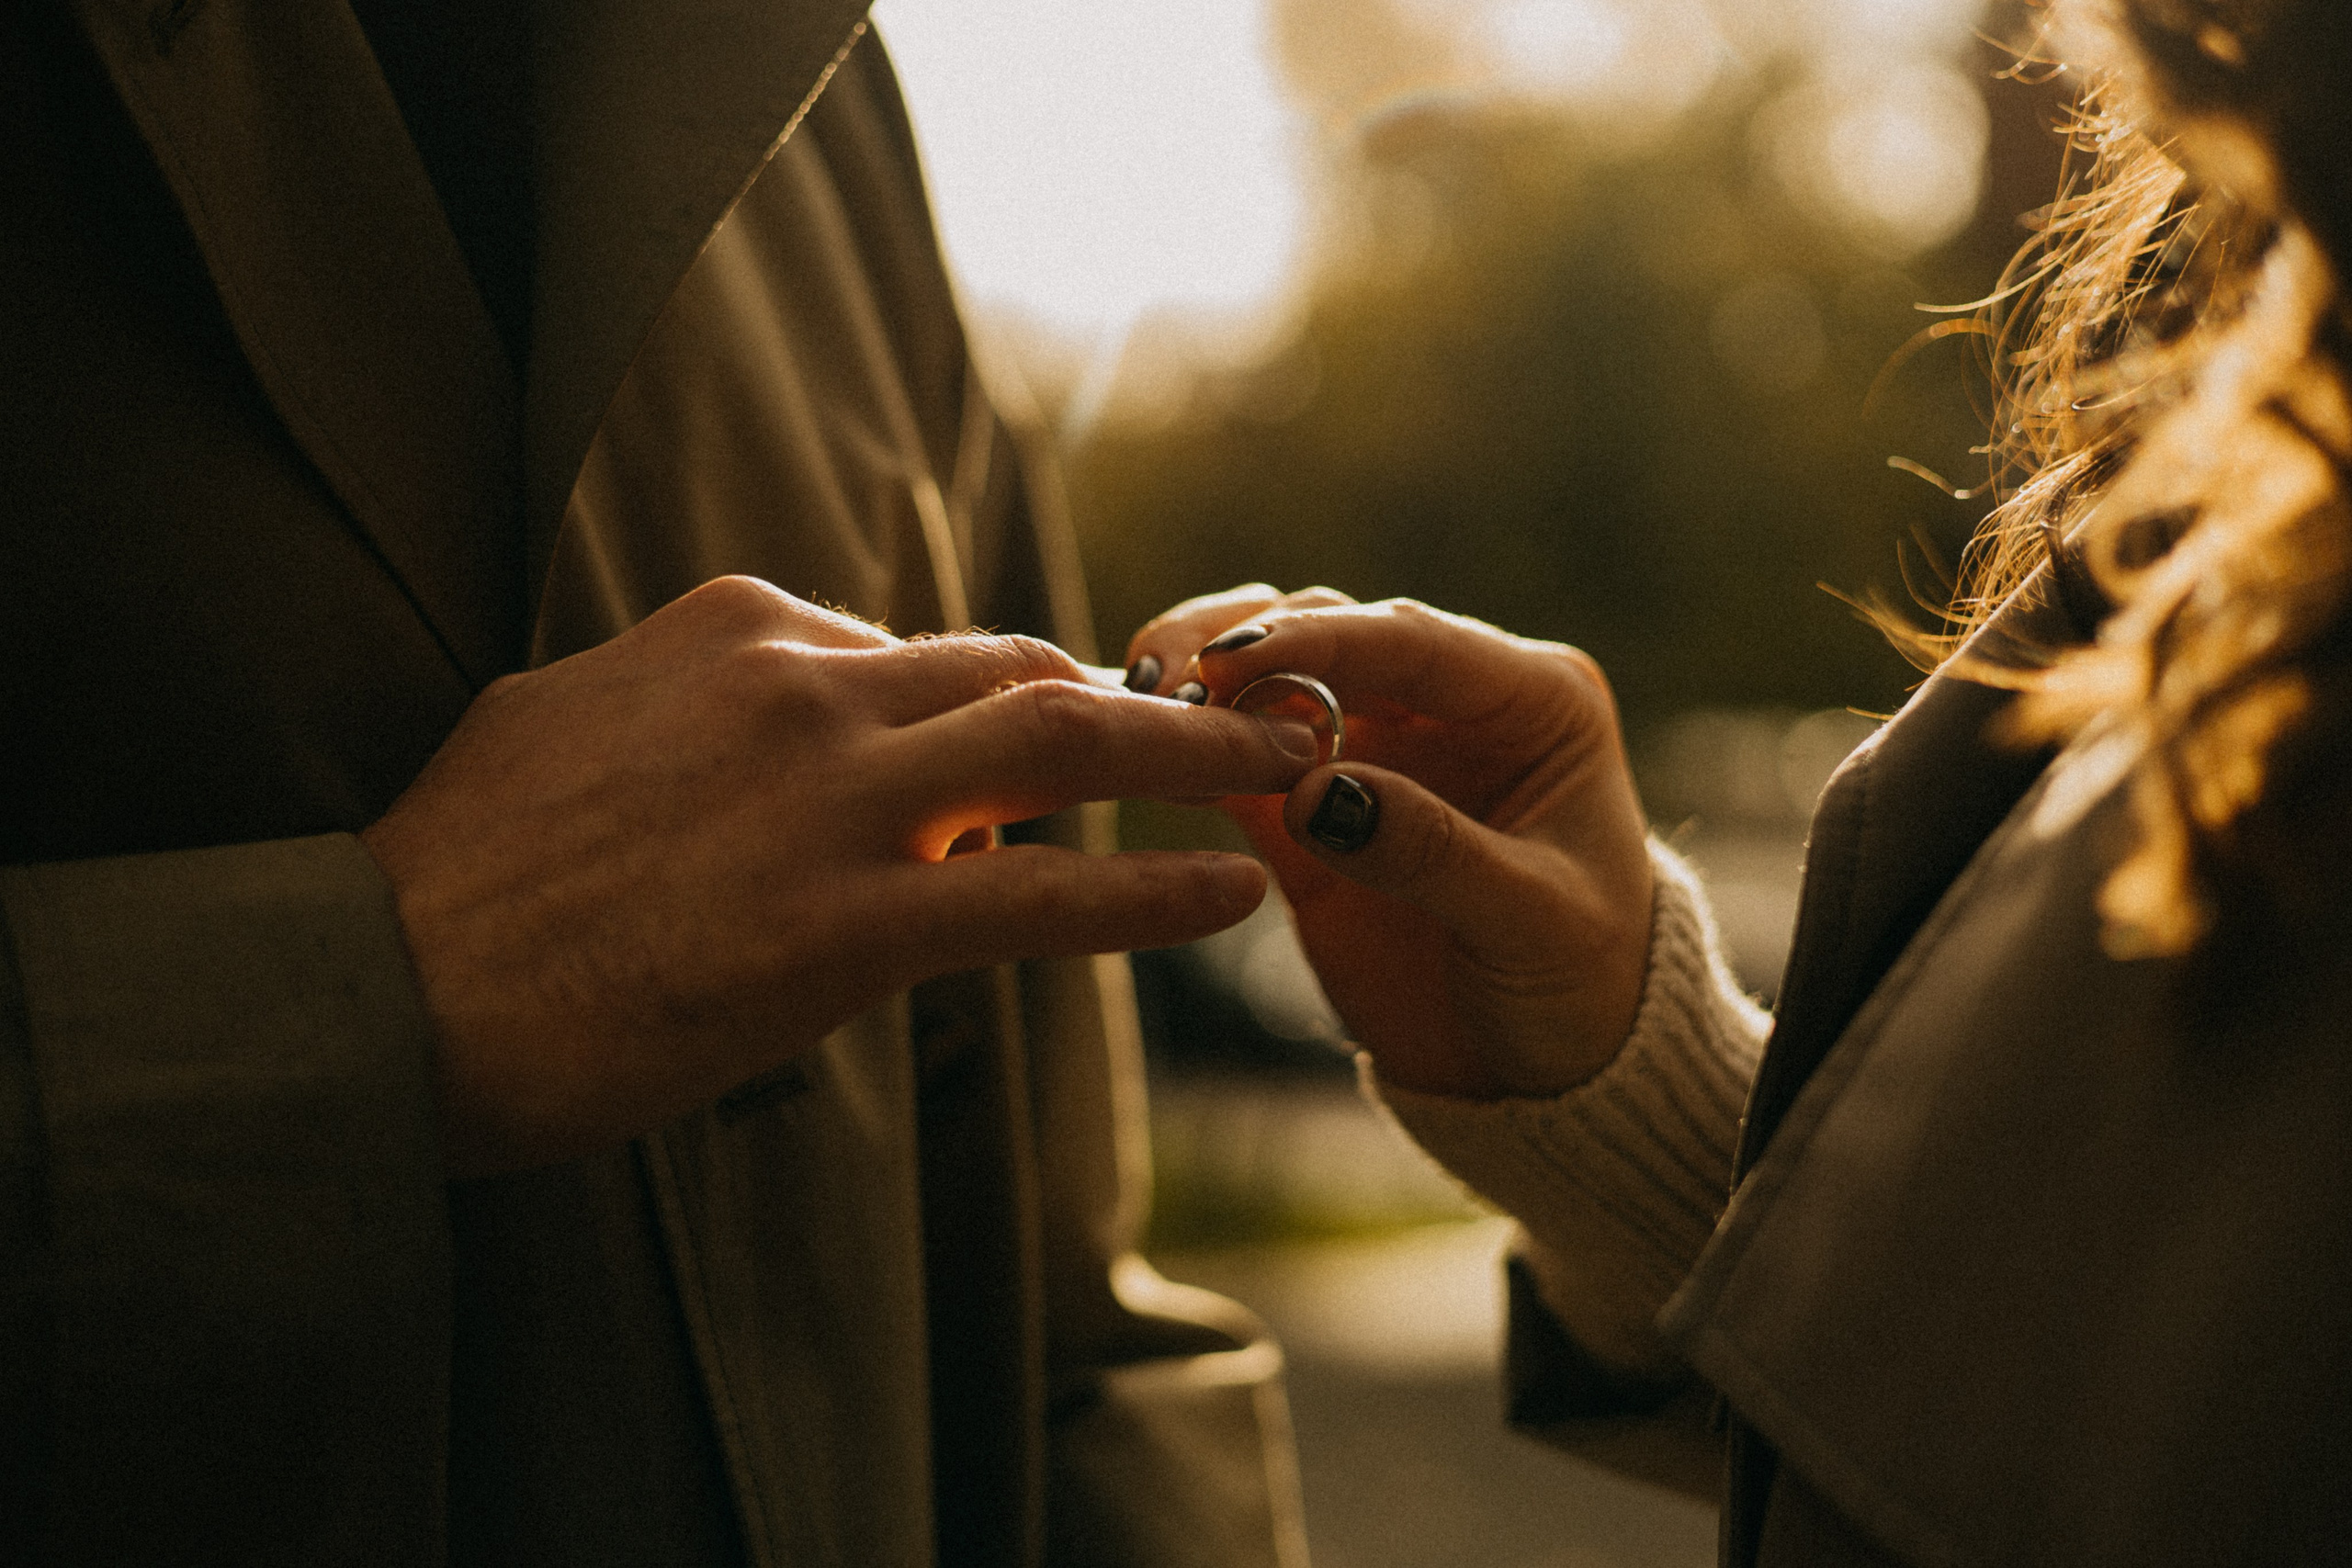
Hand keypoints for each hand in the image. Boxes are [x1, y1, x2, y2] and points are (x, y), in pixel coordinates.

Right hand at [364, 576, 1320, 1174]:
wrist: (379, 987)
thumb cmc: (457, 874)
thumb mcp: (571, 722)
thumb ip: (689, 704)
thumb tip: (746, 721)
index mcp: (736, 628)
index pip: (916, 650)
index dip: (1004, 701)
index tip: (1065, 736)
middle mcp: (801, 685)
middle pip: (1020, 671)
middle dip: (1141, 696)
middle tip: (1234, 715)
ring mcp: (830, 799)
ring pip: (1062, 749)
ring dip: (1194, 757)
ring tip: (1287, 767)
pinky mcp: (843, 924)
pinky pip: (1038, 897)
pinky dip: (1151, 895)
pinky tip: (1229, 895)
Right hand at [1126, 587, 1653, 1099]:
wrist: (1546, 1074)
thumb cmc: (1579, 988)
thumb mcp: (1529, 922)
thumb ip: (1431, 851)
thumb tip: (1313, 791)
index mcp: (1533, 702)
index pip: (1417, 641)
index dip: (1322, 640)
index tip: (1231, 658)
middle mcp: (1452, 704)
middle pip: (1337, 635)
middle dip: (1249, 644)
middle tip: (1171, 678)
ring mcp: (1379, 749)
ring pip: (1279, 676)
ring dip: (1210, 678)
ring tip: (1146, 700)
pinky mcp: (1314, 808)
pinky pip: (1242, 755)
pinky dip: (1194, 745)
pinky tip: (1143, 750)